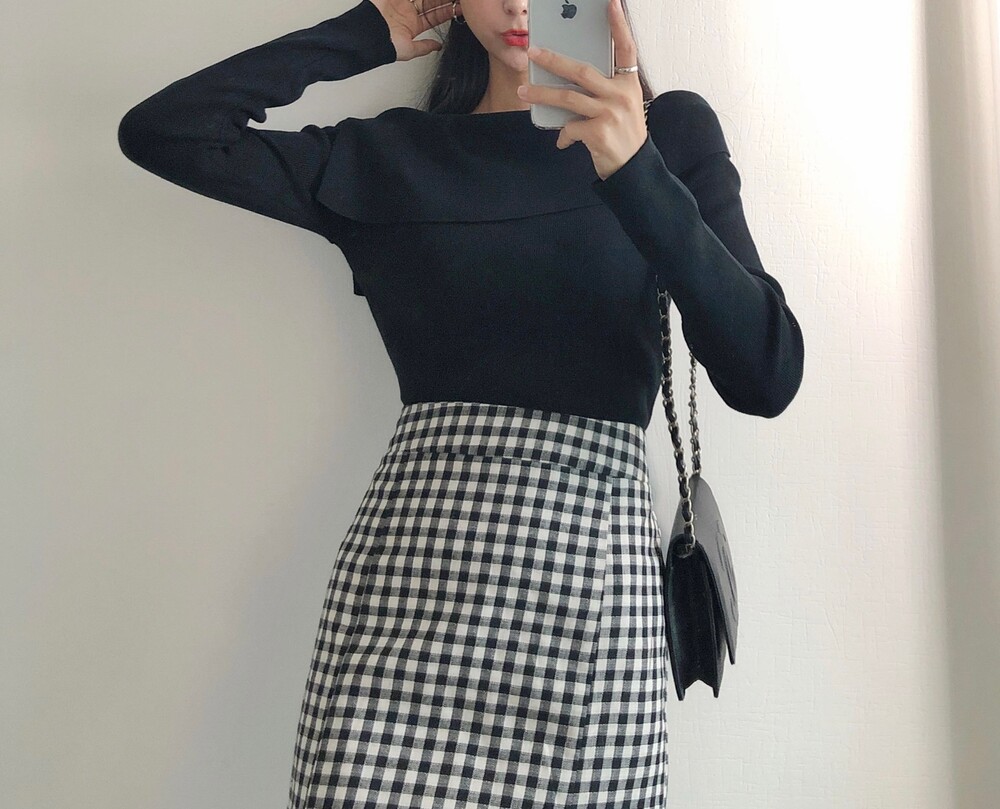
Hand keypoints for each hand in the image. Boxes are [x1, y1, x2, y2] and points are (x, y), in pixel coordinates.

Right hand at [370, 0, 451, 61]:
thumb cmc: (385, 44)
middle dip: (444, 0)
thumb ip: (424, 47)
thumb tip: (438, 47)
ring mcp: (402, 2)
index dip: (448, 11)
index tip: (460, 8)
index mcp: (413, 25)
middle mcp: (408, 12)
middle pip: (431, 2)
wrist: (369, 34)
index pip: (435, 16)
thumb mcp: (409, 50)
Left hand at [518, 0, 647, 179]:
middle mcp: (621, 95)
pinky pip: (570, 127)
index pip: (626, 47)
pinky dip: (563, 134)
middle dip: (553, 60)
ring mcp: (610, 113)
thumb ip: (601, 90)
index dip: (618, 24)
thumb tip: (567, 80)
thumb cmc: (622, 133)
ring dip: (542, 95)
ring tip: (523, 92)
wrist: (633, 167)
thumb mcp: (621, 106)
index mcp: (629, 83)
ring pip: (568, 98)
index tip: (611, 2)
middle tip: (533, 51)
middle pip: (582, 71)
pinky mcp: (599, 133)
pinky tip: (562, 140)